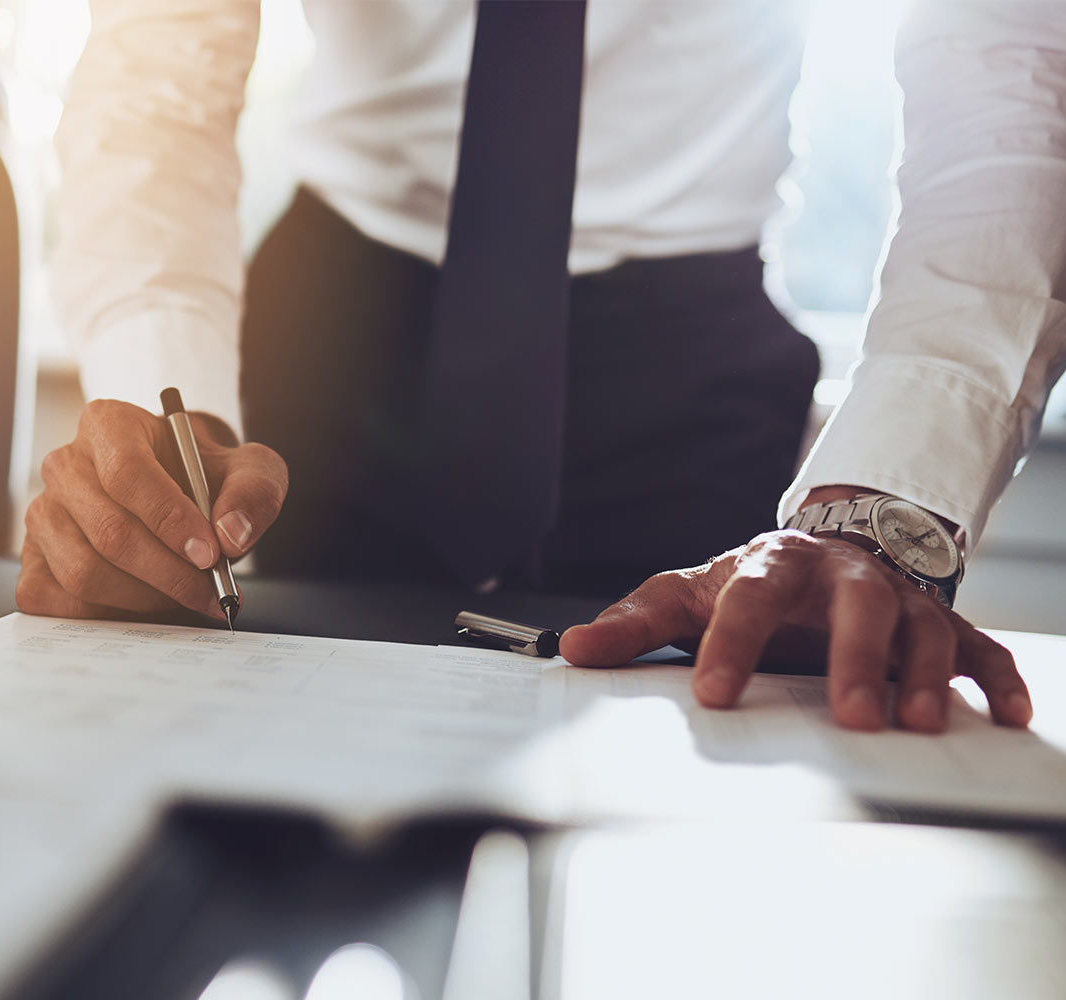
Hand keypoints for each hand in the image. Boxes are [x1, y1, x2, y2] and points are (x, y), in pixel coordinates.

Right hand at [16, 399, 287, 619]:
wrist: (177, 494)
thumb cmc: (205, 479)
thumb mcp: (248, 469)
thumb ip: (253, 492)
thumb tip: (231, 536)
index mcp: (107, 424)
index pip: (126, 473)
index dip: (169, 519)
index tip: (210, 554)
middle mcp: (64, 465)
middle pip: (109, 532)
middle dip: (169, 573)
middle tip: (212, 591)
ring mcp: (42, 514)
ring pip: (84, 572)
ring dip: (145, 599)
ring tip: (185, 596)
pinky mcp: (32, 560)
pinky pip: (60, 602)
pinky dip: (109, 615)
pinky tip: (146, 605)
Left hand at [559, 530, 1032, 731]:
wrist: (825, 551)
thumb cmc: (750, 586)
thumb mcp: (687, 596)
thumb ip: (634, 625)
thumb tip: (569, 649)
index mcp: (772, 567)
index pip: (749, 599)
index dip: (732, 644)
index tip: (715, 695)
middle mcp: (842, 577)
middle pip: (854, 606)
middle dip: (853, 659)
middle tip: (850, 717)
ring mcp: (897, 599)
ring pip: (922, 628)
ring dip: (924, 674)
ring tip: (917, 724)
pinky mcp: (941, 624)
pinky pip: (978, 648)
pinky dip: (997, 678)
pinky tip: (1007, 713)